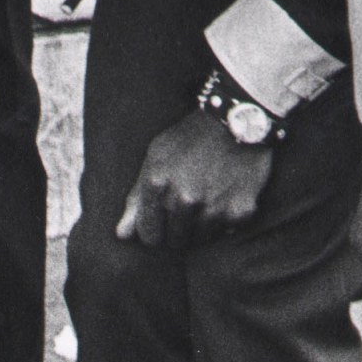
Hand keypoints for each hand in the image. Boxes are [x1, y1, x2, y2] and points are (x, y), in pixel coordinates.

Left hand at [116, 108, 276, 249]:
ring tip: (207, 196)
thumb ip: (137, 198)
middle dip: (177, 228)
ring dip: (202, 225)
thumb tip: (122, 235)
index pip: (148, 234)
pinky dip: (226, 219)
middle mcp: (184, 200)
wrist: (235, 120)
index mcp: (157, 184)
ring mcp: (213, 208)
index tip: (161, 221)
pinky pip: (226, 231)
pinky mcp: (239, 212)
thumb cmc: (190, 138)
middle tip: (188, 203)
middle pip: (174, 240)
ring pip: (200, 239)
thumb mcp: (156, 157)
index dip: (153, 229)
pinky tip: (226, 196)